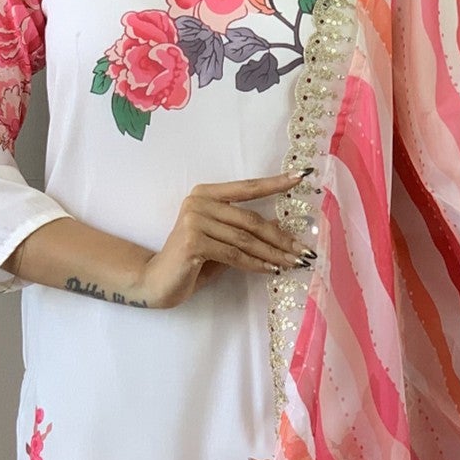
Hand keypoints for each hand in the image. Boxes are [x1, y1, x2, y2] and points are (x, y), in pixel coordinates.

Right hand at [135, 170, 314, 310]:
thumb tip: (279, 225)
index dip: (275, 183)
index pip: (247, 188)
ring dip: (272, 254)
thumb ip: (244, 232)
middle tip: (303, 250)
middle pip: (250, 219)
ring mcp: (195, 220)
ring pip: (245, 239)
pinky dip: (255, 264)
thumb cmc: (191, 262)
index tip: (301, 178)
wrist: (156, 281)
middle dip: (280, 237)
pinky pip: (233, 255)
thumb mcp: (222, 242)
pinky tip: (271, 270)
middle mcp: (199, 202)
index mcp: (206, 194)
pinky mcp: (194, 242)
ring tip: (292, 263)